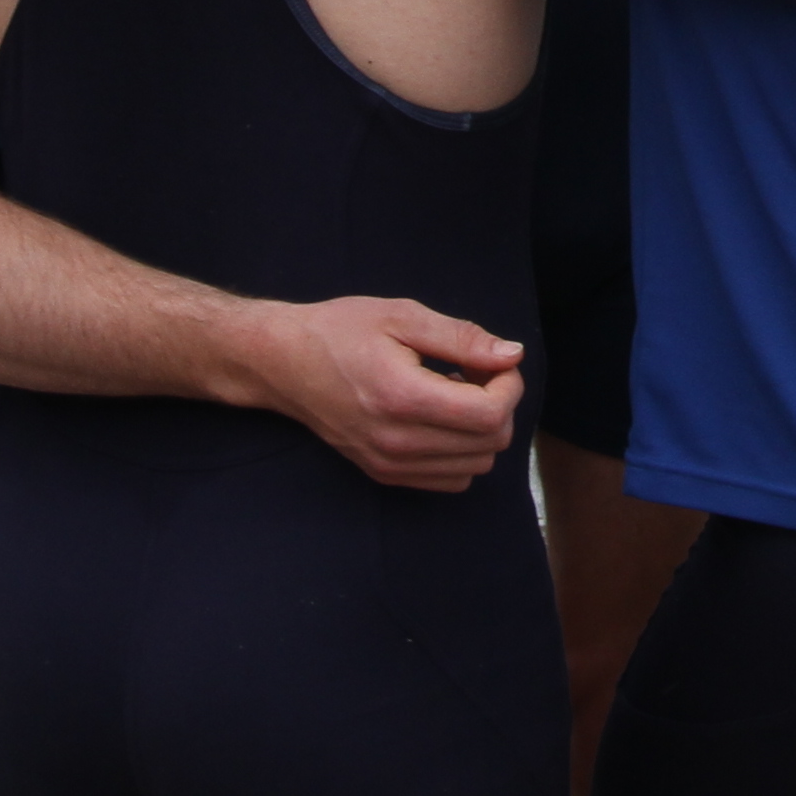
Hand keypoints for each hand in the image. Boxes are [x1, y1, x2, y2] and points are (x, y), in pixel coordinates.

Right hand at [248, 295, 524, 490]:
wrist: (283, 364)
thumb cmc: (340, 331)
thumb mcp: (402, 316)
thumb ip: (462, 337)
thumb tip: (513, 355)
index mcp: (404, 398)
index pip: (490, 416)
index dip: (510, 386)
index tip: (496, 361)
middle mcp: (398, 442)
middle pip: (490, 444)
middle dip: (500, 404)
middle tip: (476, 370)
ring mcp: (389, 464)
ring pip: (475, 466)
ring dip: (482, 430)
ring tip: (456, 392)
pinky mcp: (383, 473)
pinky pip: (450, 479)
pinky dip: (461, 451)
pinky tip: (441, 417)